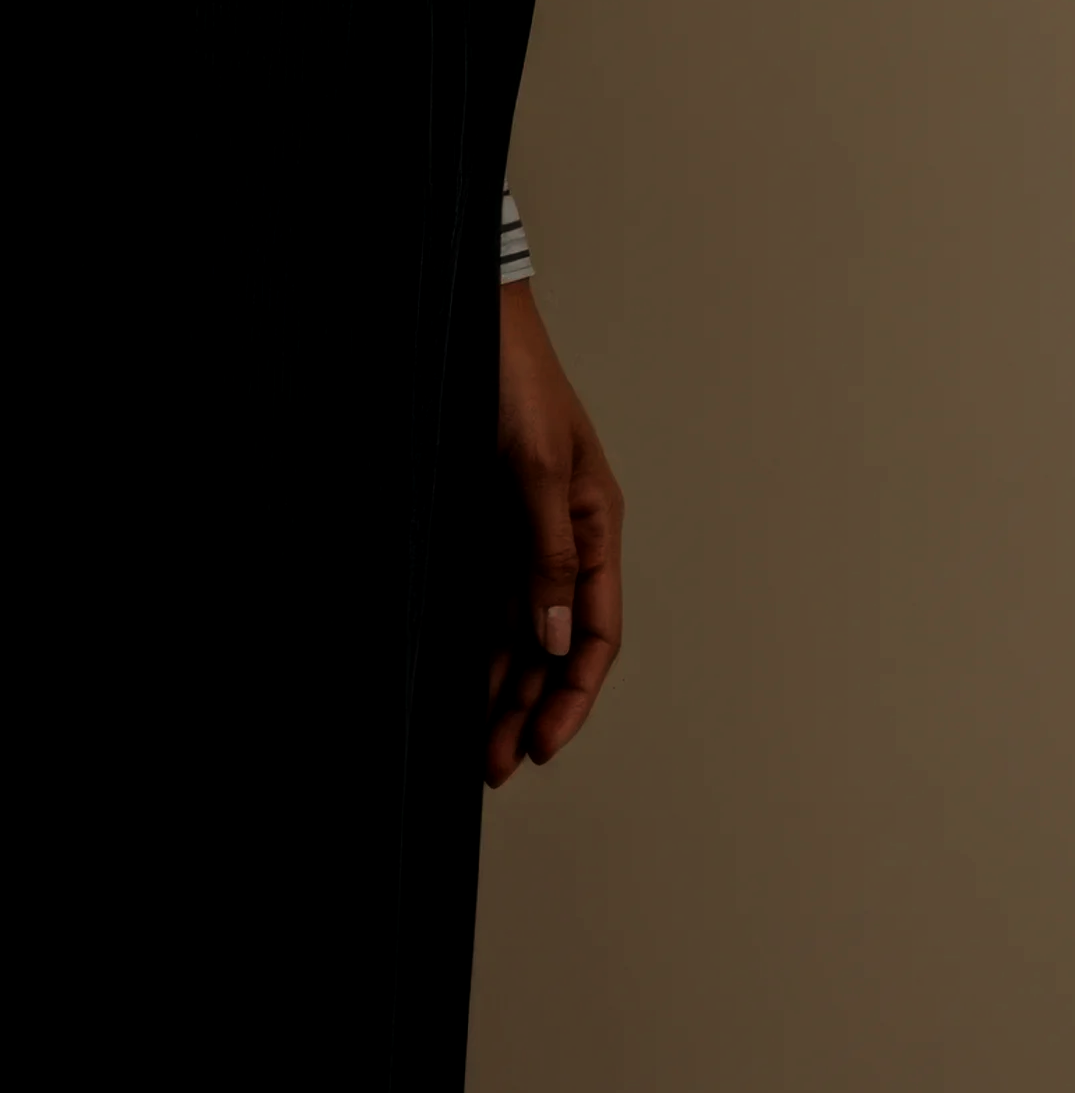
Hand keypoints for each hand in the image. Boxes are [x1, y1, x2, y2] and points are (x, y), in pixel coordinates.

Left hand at [486, 280, 623, 786]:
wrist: (468, 328)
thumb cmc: (518, 382)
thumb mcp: (541, 471)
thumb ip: (548, 556)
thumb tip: (556, 637)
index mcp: (595, 528)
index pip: (597, 632)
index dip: (575, 694)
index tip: (544, 742)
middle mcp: (560, 543)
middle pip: (554, 648)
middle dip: (530, 709)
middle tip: (499, 763)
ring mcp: (518, 540)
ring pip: (516, 637)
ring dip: (500, 692)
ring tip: (478, 745)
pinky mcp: (481, 531)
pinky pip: (483, 608)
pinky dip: (475, 652)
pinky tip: (460, 686)